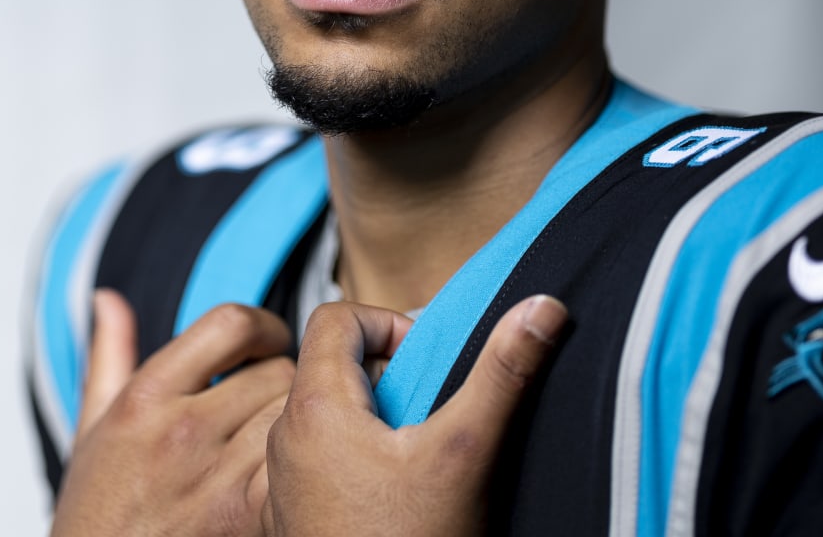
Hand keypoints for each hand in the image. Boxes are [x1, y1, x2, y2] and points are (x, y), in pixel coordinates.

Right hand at [50, 289, 293, 536]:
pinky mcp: (245, 519)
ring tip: (277, 442)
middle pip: (277, 370)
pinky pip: (295, 468)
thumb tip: (107, 298)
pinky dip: (296, 469)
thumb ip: (108, 358)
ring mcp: (215, 478)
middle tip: (271, 404)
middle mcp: (181, 432)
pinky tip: (282, 479)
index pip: (232, 323)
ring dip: (294, 425)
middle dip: (281, 382)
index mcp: (144, 398)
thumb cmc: (95, 515)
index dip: (263, 327)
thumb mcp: (89, 431)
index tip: (267, 343)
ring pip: (294, 417)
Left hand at [261, 295, 567, 536]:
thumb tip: (542, 306)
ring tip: (417, 456)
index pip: (335, 316)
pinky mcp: (287, 517)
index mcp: (313, 407)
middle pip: (329, 364)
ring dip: (373, 419)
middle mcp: (283, 438)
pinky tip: (395, 496)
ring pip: (324, 415)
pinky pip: (316, 460)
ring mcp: (279, 482)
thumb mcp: (465, 452)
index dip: (388, 323)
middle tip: (431, 411)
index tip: (428, 361)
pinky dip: (355, 459)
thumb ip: (502, 372)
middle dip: (386, 375)